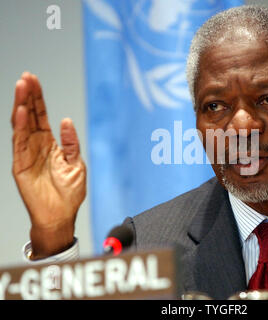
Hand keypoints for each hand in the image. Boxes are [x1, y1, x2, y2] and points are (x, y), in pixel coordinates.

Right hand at [11, 72, 86, 258]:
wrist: (60, 215)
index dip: (38, 98)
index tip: (34, 80)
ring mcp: (27, 154)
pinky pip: (19, 143)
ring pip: (22, 125)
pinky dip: (20, 127)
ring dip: (21, 105)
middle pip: (30, 116)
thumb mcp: (76, 164)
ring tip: (21, 86)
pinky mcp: (20, 165)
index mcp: (50, 144)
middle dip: (28, 96)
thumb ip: (71, 143)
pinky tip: (21, 112)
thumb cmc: (69, 193)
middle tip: (26, 77)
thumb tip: (67, 120)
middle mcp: (36, 146)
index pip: (42, 116)